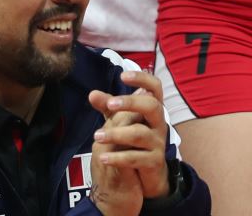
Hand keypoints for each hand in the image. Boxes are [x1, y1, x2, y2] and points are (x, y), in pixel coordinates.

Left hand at [87, 70, 170, 213]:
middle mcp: (159, 123)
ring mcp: (158, 143)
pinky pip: (136, 158)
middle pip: (152, 106)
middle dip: (131, 103)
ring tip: (97, 136)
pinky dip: (118, 157)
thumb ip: (109, 108)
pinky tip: (103, 158)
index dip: (142, 79)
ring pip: (140, 133)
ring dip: (117, 133)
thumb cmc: (136, 142)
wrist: (149, 174)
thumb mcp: (122, 122)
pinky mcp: (154, 162)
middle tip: (110, 104)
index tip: (123, 75)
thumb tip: (92, 93)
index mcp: (153, 110)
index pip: (155, 88)